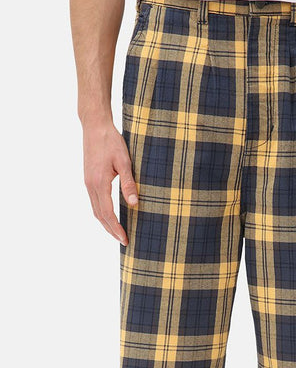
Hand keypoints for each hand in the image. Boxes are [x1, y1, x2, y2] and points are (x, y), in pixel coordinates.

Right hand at [83, 120, 137, 244]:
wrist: (94, 125)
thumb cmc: (111, 141)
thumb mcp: (124, 162)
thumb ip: (129, 184)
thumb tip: (135, 204)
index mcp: (99, 183)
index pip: (108, 213)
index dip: (117, 228)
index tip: (125, 239)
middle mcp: (90, 185)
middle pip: (100, 215)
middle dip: (111, 230)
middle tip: (124, 241)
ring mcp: (88, 183)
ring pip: (96, 210)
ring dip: (106, 224)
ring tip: (117, 233)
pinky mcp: (89, 179)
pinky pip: (94, 202)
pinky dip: (102, 213)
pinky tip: (110, 216)